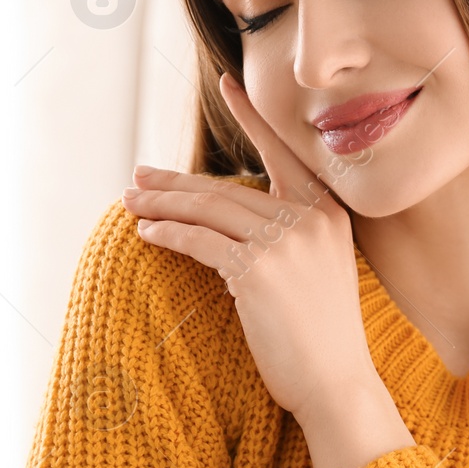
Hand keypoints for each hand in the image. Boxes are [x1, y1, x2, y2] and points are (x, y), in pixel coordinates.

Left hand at [121, 72, 375, 422]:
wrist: (338, 384)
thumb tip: (236, 214)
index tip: (224, 83)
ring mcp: (285, 243)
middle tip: (139, 176)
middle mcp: (310, 219)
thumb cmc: (324, 337)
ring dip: (162, 205)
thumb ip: (291, 234)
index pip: (283, 152)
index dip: (251, 117)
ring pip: (209, 210)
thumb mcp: (321, 269)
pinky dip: (168, 234)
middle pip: (228, 187)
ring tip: (130, 203)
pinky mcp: (257, 272)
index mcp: (329, 213)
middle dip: (176, 181)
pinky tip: (146, 233)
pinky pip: (199, 241)